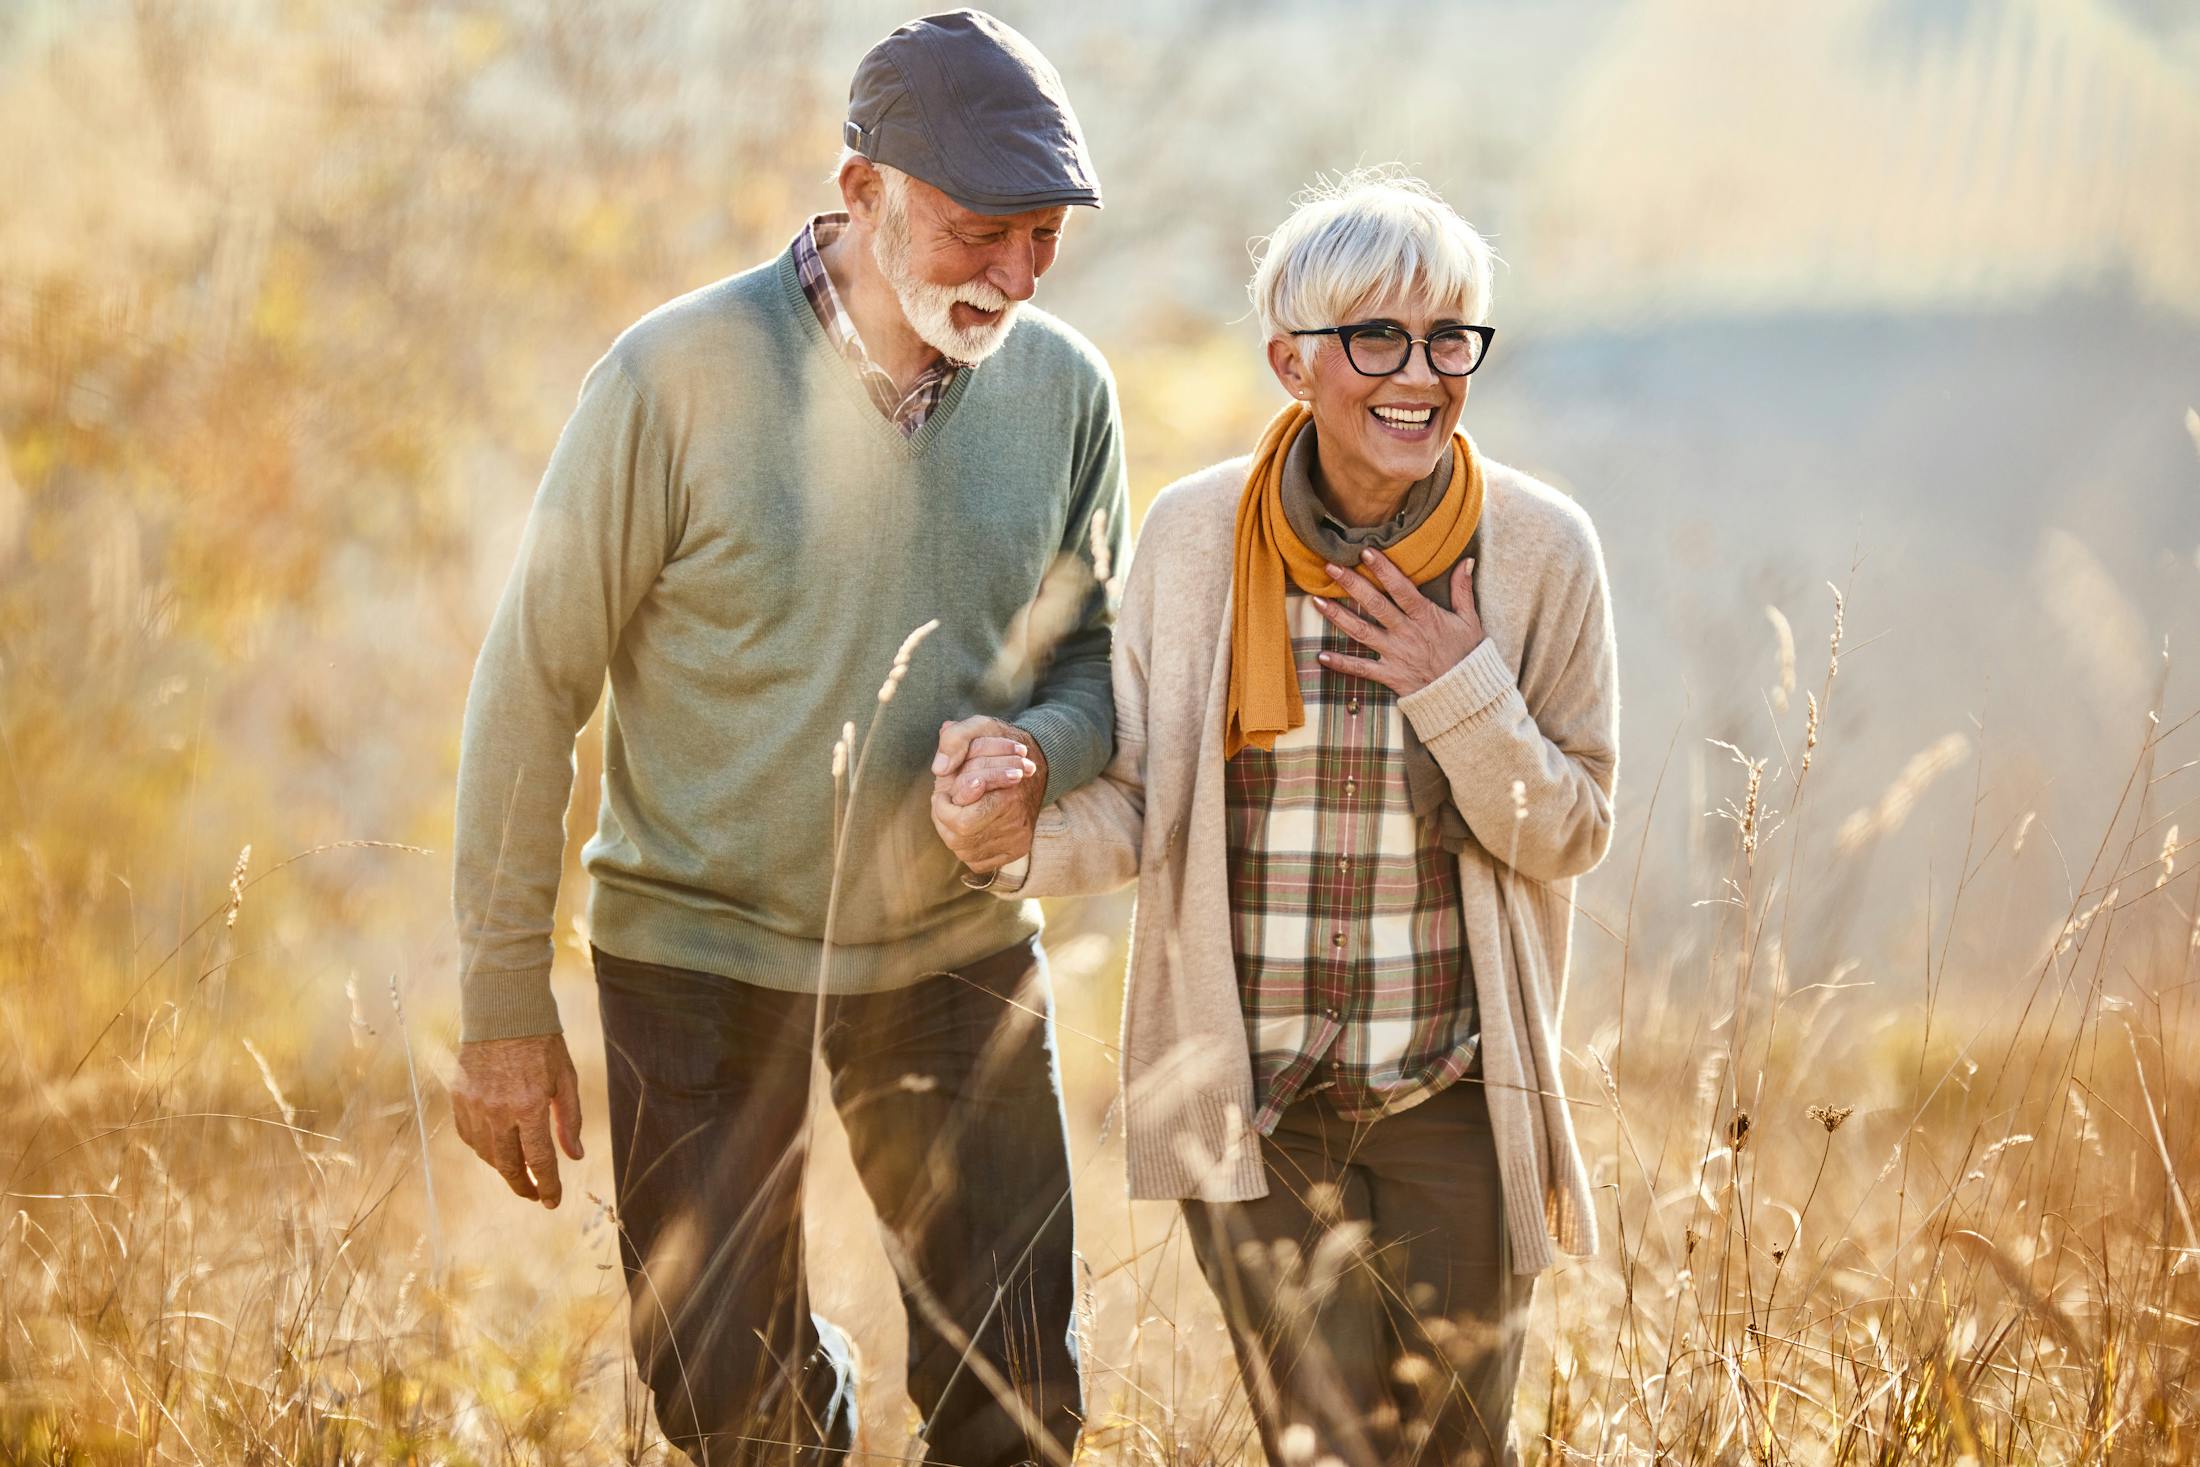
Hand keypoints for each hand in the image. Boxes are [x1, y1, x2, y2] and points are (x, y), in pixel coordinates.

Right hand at [451, 1033, 583, 1208]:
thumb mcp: (565, 1078)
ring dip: (504, 1168)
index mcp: (529, 1105)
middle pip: (508, 1165)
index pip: (539, 1160)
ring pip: (486, 1154)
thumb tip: (575, 1156)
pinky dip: (483, 1149)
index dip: (547, 1185)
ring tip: (520, 1170)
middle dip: (523, 1186)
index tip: (552, 1201)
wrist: (502, 1011)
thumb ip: (569, 1120)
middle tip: (535, 1194)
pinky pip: (468, 1136)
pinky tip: (497, 1149)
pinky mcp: (458, 1098)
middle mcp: (497, 1110)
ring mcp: (474, 1105)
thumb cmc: (541, 1043)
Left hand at [930, 716, 1045, 871]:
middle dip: (945, 817)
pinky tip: (970, 824)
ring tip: (958, 808)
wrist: (1036, 762)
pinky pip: (977, 861)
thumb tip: (939, 768)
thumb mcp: (980, 728)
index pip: (961, 820)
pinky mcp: (1016, 850)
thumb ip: (956, 739)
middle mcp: (1018, 822)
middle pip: (960, 837)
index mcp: (1010, 794)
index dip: (944, 804)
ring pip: (964, 850)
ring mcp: (1018, 839)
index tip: (948, 788)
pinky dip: (965, 844)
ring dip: (951, 829)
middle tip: (948, 799)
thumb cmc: (999, 746)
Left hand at [1311, 548, 1485, 695]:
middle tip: (1330, 567)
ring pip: (1361, 632)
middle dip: (1351, 584)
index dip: (1383, 569)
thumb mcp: (1469, 620)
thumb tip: (1467, 560)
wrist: (1465, 694)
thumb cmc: (1467, 655)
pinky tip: (1321, 655)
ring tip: (1316, 601)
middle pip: (1375, 604)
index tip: (1364, 552)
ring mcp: (1395, 654)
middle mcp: (1406, 632)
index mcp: (1424, 616)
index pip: (1401, 588)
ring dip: (1337, 616)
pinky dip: (1341, 663)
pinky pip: (1361, 669)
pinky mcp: (1389, 675)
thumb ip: (1463, 590)